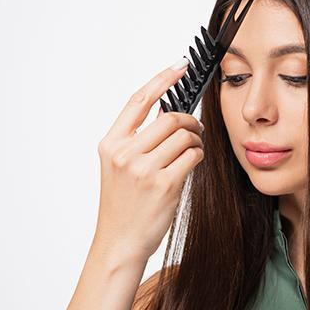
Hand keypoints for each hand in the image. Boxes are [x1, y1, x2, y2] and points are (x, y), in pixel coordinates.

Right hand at [94, 58, 204, 263]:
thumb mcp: (119, 167)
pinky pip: (193, 156)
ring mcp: (143, 169)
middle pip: (169, 118)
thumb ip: (137, 140)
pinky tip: (193, 162)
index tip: (180, 66)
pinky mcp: (164, 185)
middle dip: (189, 121)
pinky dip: (198, 155)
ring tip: (192, 151)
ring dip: (196, 141)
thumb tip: (169, 113)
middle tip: (195, 130)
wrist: (119, 243)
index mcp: (111, 144)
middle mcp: (124, 153)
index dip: (162, 79)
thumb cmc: (123, 205)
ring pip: (184, 136)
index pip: (138, 100)